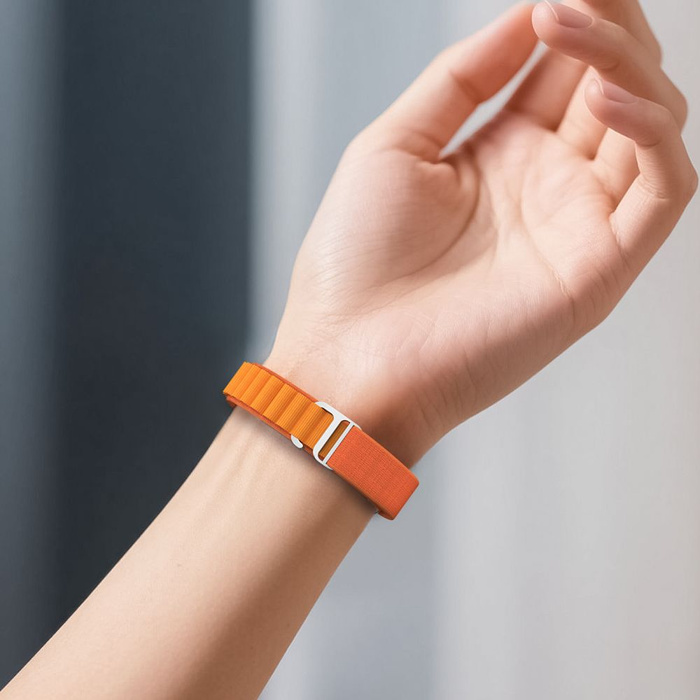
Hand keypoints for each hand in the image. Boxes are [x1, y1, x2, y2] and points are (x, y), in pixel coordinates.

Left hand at [267, 1, 696, 465]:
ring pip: (648, 127)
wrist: (346, 357)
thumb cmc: (355, 263)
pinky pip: (662, 190)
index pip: (561, 69)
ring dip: (625, 62)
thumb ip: (461, 79)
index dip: (571, 15)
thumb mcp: (395, 145)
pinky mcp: (598, 270)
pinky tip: (605, 94)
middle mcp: (546, 187)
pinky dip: (651, 133)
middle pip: (612, 86)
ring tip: (573, 21)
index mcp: (499, 157)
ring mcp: (576, 226)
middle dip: (606, 25)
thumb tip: (524, 13)